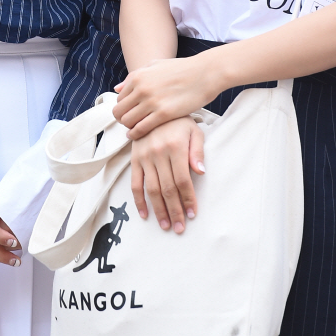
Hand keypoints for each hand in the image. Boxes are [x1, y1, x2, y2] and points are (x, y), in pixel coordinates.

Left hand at [114, 54, 219, 136]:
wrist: (205, 73)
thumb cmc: (182, 69)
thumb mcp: (155, 66)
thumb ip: (135, 76)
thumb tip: (117, 88)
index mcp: (138, 77)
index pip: (119, 99)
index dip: (123, 108)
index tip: (130, 114)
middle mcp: (141, 89)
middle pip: (119, 111)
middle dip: (123, 119)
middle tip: (131, 124)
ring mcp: (152, 101)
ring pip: (127, 121)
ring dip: (129, 128)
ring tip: (136, 130)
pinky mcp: (163, 113)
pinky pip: (141, 128)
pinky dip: (137, 134)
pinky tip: (140, 136)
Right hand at [131, 117, 204, 232]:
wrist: (154, 108)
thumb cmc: (178, 122)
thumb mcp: (194, 131)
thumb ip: (197, 152)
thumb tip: (201, 172)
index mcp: (175, 147)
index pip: (182, 180)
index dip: (187, 199)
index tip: (192, 214)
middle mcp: (158, 153)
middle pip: (167, 189)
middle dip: (174, 211)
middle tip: (180, 228)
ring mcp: (144, 157)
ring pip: (151, 190)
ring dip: (158, 210)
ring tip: (166, 225)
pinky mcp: (134, 160)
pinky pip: (135, 184)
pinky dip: (139, 201)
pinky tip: (145, 214)